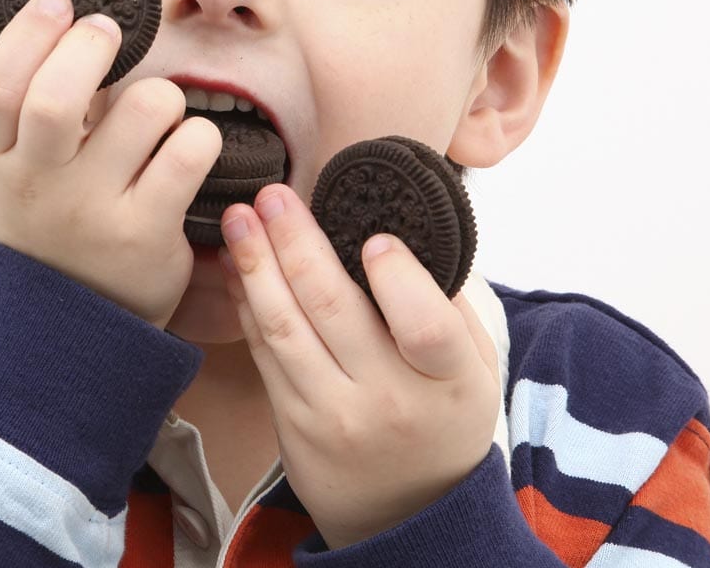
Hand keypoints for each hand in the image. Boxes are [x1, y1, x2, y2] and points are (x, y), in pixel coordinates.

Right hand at [0, 0, 221, 327]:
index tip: (58, 2)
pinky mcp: (147, 231)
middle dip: (91, 47)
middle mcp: (40, 185)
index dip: (27, 33)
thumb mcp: (17, 168)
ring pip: (146, 108)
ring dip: (163, 94)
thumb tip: (61, 17)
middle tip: (108, 34)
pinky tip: (187, 148)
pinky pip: (190, 151)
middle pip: (57, 98)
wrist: (73, 324)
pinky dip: (198, 135)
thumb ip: (26, 107)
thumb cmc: (52, 221)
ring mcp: (93, 211)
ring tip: (158, 115)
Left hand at [219, 185, 499, 549]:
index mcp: (447, 381)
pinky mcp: (292, 423)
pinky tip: (237, 264)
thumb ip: (444, 303)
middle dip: (296, 242)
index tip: (373, 236)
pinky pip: (263, 352)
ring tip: (238, 217)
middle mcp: (387, 400)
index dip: (398, 277)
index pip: (425, 326)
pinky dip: (247, 303)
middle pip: (332, 309)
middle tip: (273, 194)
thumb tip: (398, 230)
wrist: (409, 514)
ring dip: (255, 264)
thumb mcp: (472, 366)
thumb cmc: (444, 416)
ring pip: (284, 326)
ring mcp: (332, 415)